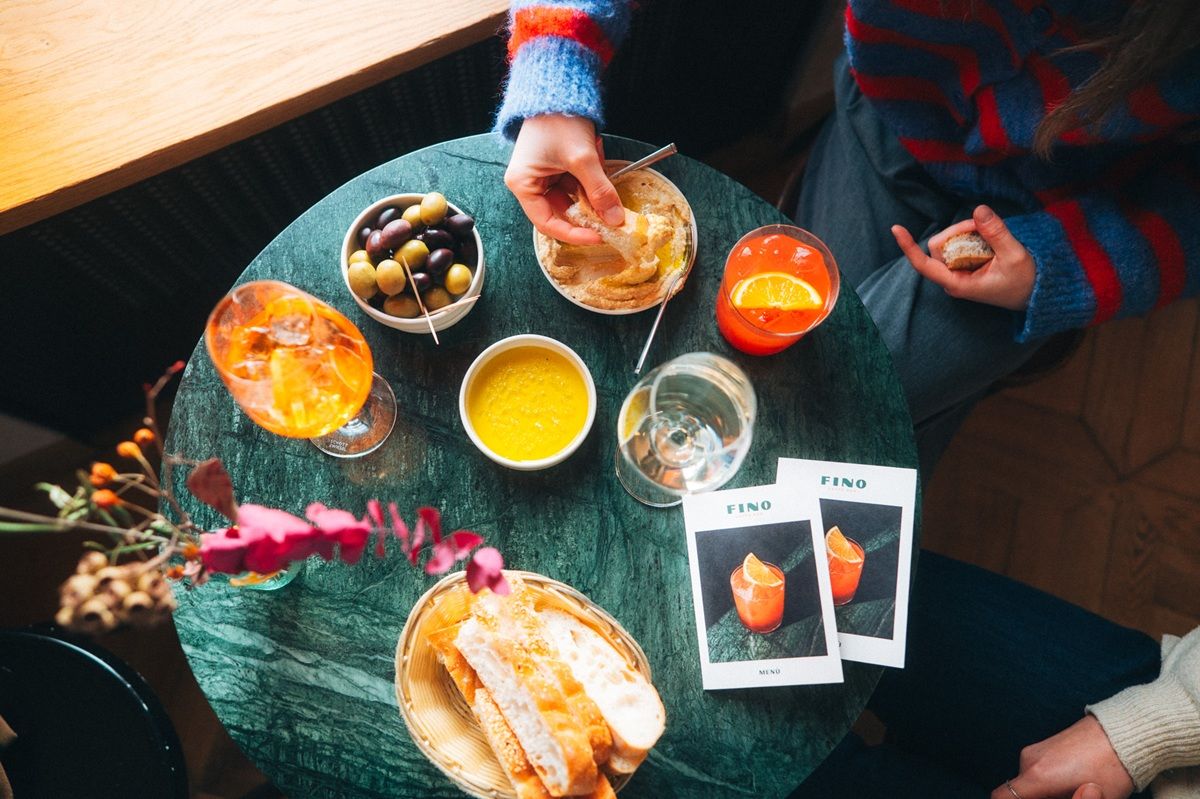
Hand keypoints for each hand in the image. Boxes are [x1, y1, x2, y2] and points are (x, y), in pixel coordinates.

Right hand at [504, 114, 623, 244]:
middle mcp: (530, 184)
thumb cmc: (558, 119)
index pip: (547, 223)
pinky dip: (590, 177)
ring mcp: (544, 176)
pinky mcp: (557, 168)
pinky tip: (595, 154)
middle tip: (610, 211)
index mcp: (523, 184)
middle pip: (561, 213)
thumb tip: (615, 219)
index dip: (574, 234)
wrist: (558, 88)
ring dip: (590, 188)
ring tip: (596, 159)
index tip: (598, 236)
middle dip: (587, 209)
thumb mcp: (582, 158)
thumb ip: (599, 191)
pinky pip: (577, 184)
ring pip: (573, 199)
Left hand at [892, 205, 1035, 310]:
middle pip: (938, 244)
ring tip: (992, 239)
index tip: (896, 229)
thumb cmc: (1025, 281)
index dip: (909, 246)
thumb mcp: (1014, 255)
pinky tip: (990, 243)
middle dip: (958, 230)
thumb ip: (996, 232)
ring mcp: (956, 272)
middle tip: (984, 229)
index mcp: (957, 283)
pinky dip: (972, 235)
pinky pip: (959, 242)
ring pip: (948, 241)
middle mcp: (951, 278)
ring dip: (967, 231)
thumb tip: (978, 209)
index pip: (924, 265)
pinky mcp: (963, 265)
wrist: (1036, 294)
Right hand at [991, 716, 1133, 798]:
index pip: (1001, 797)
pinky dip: (1049, 781)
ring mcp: (1036, 750)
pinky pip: (1038, 771)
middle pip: (1019, 791)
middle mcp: (1029, 760)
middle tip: (1068, 797)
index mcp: (1037, 776)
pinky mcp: (1045, 745)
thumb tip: (1048, 798)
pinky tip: (1075, 781)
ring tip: (1076, 791)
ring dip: (1045, 791)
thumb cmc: (1111, 770)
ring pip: (1030, 782)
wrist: (1123, 732)